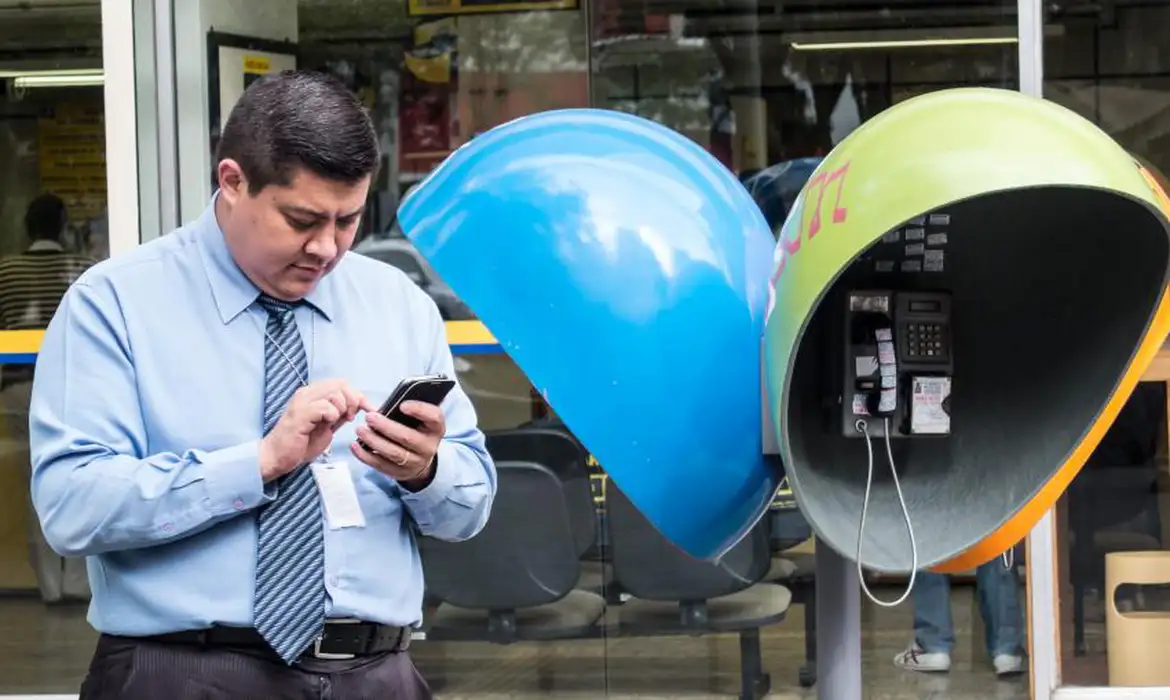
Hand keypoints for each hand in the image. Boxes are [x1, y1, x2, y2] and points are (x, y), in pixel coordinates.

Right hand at [259, 379, 374, 481]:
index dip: (358, 395)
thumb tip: (359, 405)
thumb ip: (340, 414)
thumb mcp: (327, 426)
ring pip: (334, 393)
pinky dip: (332, 415)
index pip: (341, 383)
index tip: (368, 409)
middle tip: (351, 418)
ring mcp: (302, 402)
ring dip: (343, 409)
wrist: (277, 457)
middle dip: (353, 401)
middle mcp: (306, 393)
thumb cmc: (300, 443)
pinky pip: (325, 407)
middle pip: (341, 384)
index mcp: (313, 394)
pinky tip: (328, 424)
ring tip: (336, 422)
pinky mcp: (300, 414)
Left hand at [351, 401, 444, 486]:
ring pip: (393, 453)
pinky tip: (355, 446)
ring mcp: (415, 462)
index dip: (419, 410)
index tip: (402, 405)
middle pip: (407, 437)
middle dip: (386, 427)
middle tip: (369, 417)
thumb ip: (414, 408)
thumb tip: (397, 398)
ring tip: (360, 430)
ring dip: (374, 441)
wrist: (421, 459)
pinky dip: (365, 456)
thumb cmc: (417, 430)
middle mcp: (428, 447)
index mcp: (436, 428)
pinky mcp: (399, 473)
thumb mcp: (422, 419)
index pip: (434, 417)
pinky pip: (381, 465)